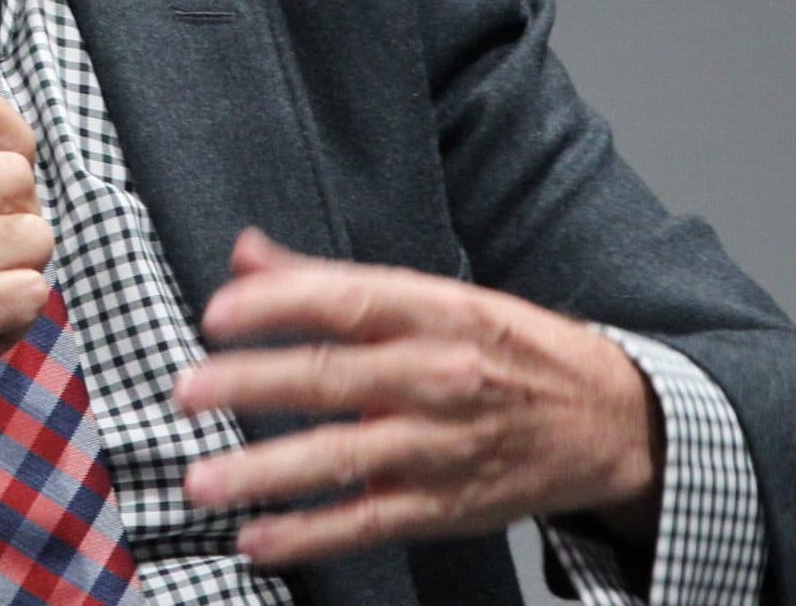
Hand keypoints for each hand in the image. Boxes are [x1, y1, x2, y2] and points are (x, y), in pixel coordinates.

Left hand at [172, 228, 661, 568]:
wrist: (611, 421)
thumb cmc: (507, 348)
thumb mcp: (435, 296)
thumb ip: (329, 280)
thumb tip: (243, 254)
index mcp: (435, 310)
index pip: (345, 299)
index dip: (277, 305)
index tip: (215, 314)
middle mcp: (437, 375)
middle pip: (331, 377)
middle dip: (250, 385)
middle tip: (184, 392)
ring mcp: (440, 447)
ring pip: (340, 458)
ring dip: (264, 472)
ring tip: (201, 480)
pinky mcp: (445, 507)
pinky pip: (366, 523)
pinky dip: (308, 536)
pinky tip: (256, 541)